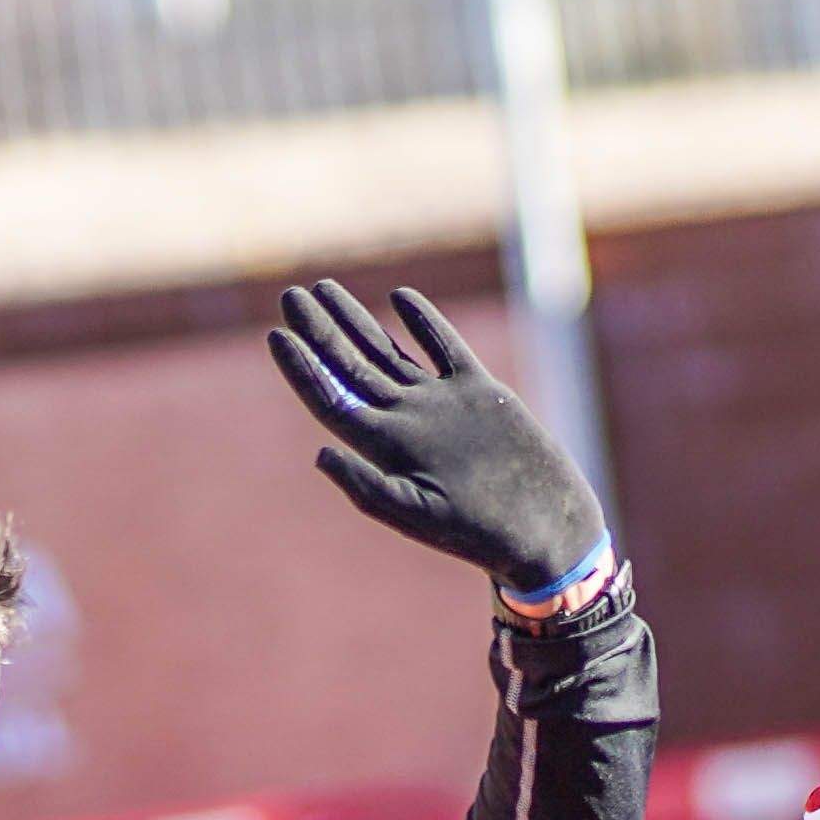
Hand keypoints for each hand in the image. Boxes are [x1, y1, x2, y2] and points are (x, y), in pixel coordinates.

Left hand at [266, 280, 609, 600]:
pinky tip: (399, 297)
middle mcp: (406, 418)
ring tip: (322, 289)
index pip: (331, 397)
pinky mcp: (477, 391)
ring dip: (355, 320)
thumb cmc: (478, 530)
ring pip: (387, 349)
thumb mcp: (417, 513)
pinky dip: (423, 321)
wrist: (542, 525)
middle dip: (320, 331)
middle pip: (351, 365)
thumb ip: (367, 487)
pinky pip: (443, 346)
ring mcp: (440, 402)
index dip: (302, 368)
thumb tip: (319, 454)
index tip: (277, 335)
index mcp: (384, 445)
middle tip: (290, 297)